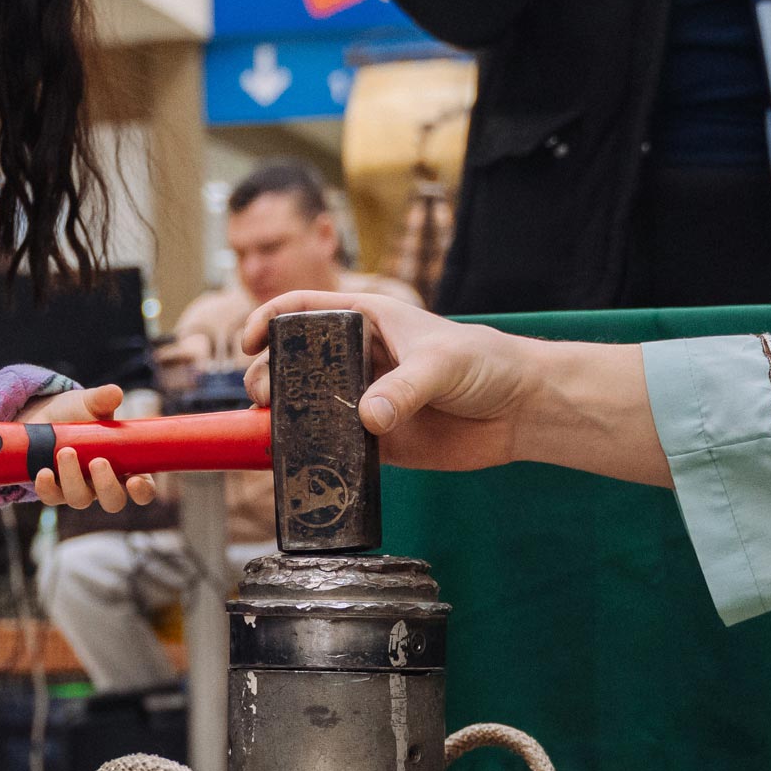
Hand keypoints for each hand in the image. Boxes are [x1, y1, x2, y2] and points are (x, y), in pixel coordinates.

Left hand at [23, 384, 158, 509]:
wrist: (44, 415)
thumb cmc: (77, 412)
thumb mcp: (91, 404)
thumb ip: (103, 399)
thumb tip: (114, 393)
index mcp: (124, 467)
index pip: (143, 489)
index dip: (142, 491)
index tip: (134, 480)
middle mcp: (103, 484)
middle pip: (113, 501)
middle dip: (106, 486)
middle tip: (98, 461)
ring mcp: (77, 489)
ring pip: (80, 499)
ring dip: (73, 479)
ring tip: (66, 451)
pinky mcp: (52, 488)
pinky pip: (51, 497)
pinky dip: (47, 487)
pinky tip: (44, 472)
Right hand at [245, 289, 669, 484]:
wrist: (521, 410)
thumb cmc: (487, 363)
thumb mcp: (443, 364)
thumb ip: (404, 389)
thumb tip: (367, 418)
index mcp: (368, 319)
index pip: (303, 309)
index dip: (268, 320)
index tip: (249, 343)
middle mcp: (358, 358)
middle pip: (293, 361)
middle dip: (268, 376)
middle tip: (265, 397)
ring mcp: (364, 399)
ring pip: (306, 405)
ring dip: (282, 417)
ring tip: (272, 429)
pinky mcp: (377, 439)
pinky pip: (333, 446)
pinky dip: (312, 453)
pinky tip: (297, 462)